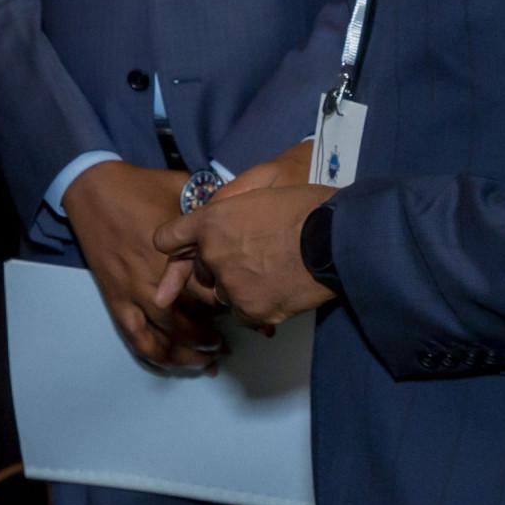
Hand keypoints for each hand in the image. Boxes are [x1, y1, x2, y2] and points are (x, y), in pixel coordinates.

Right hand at [61, 161, 222, 372]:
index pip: (211, 291)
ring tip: (208, 361)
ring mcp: (132, 292)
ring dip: (188, 353)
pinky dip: (154, 356)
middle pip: (192, 319)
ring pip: (165, 336)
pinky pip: (135, 337)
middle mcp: (155, 279)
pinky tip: (170, 364)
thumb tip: (238, 212)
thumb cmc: (141, 187)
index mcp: (175, 254)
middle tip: (234, 343)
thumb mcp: (183, 188)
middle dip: (216, 336)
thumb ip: (210, 207)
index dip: (233, 305)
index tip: (250, 313)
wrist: (94, 189)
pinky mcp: (115, 299)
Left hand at [153, 142, 313, 313]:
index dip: (177, 245)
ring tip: (272, 274)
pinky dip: (257, 306)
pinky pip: (243, 314)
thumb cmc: (305, 206)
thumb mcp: (261, 189)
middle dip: (218, 266)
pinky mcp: (251, 310)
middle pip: (201, 271)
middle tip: (253, 258)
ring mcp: (230, 285)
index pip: (168, 238)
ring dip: (239, 287)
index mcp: (211, 220)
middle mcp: (212, 255)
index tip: (184, 252)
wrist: (336, 238)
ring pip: (223, 293)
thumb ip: (229, 206)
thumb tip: (216, 222)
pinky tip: (279, 291)